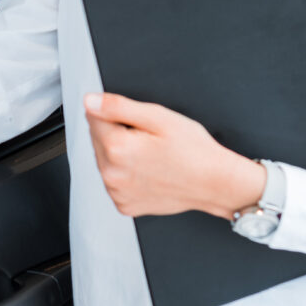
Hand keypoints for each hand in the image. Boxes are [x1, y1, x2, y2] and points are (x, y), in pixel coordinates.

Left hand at [83, 92, 264, 218]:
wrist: (216, 183)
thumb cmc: (194, 151)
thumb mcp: (158, 117)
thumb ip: (117, 106)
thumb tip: (89, 101)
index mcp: (116, 147)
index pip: (93, 115)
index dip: (115, 112)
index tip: (137, 120)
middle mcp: (111, 173)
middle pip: (97, 138)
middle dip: (116, 132)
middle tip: (148, 138)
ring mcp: (117, 192)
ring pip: (104, 159)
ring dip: (119, 153)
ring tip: (150, 155)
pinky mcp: (124, 204)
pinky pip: (114, 180)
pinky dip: (125, 173)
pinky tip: (147, 170)